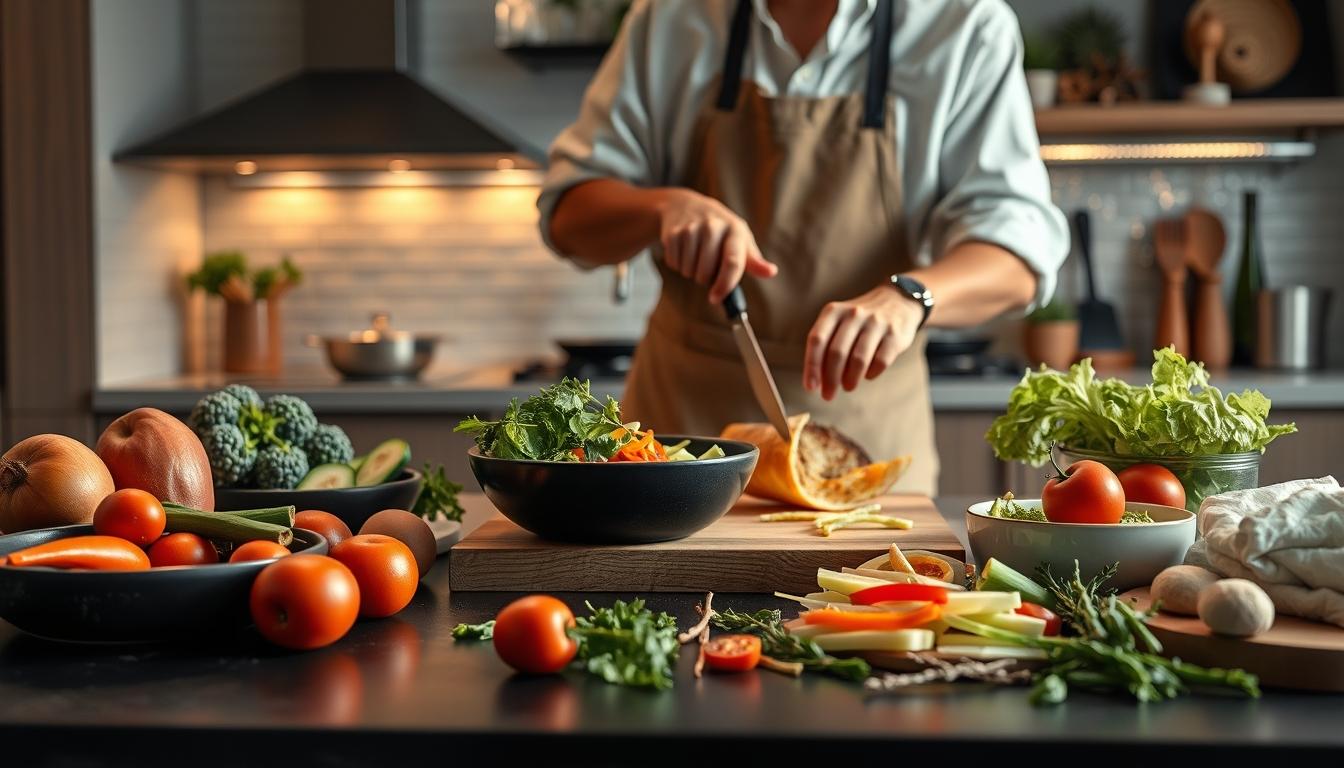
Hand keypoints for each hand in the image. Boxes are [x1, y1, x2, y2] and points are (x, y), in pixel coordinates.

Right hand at [657, 189, 776, 303]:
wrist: (685, 205)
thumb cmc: (720, 230)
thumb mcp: (739, 240)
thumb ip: (754, 260)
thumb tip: (771, 272)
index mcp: (735, 230)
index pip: (732, 263)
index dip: (725, 285)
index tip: (715, 299)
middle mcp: (713, 226)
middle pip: (706, 272)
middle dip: (705, 277)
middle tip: (707, 264)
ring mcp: (691, 228)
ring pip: (689, 271)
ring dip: (690, 271)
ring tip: (694, 254)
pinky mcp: (673, 233)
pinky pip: (674, 264)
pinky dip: (677, 264)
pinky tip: (683, 250)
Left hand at [803, 285, 923, 399]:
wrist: (897, 301)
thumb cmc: (859, 320)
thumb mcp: (838, 322)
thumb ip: (826, 347)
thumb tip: (817, 381)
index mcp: (833, 311)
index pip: (817, 340)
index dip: (811, 366)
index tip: (810, 387)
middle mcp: (854, 314)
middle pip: (837, 353)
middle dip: (830, 379)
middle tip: (828, 395)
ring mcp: (876, 323)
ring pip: (858, 359)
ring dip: (850, 379)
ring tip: (847, 387)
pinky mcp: (895, 335)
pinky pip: (880, 361)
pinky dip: (871, 374)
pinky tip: (867, 375)